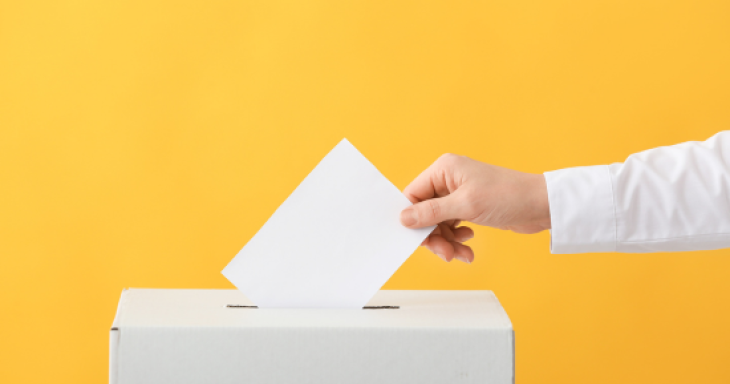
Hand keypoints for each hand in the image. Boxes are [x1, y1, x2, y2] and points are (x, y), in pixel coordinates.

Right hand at [400, 154, 550, 263]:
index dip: (413, 219)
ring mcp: (459, 193)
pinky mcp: (469, 206)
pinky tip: (468, 245)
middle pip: (425, 212)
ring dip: (447, 241)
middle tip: (445, 253)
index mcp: (444, 169)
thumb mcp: (466, 206)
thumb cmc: (508, 196)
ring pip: (438, 223)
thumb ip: (431, 212)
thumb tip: (404, 218)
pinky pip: (452, 226)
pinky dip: (457, 239)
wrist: (541, 206)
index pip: (413, 195)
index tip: (418, 239)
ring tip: (460, 253)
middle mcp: (449, 179)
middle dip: (434, 235)